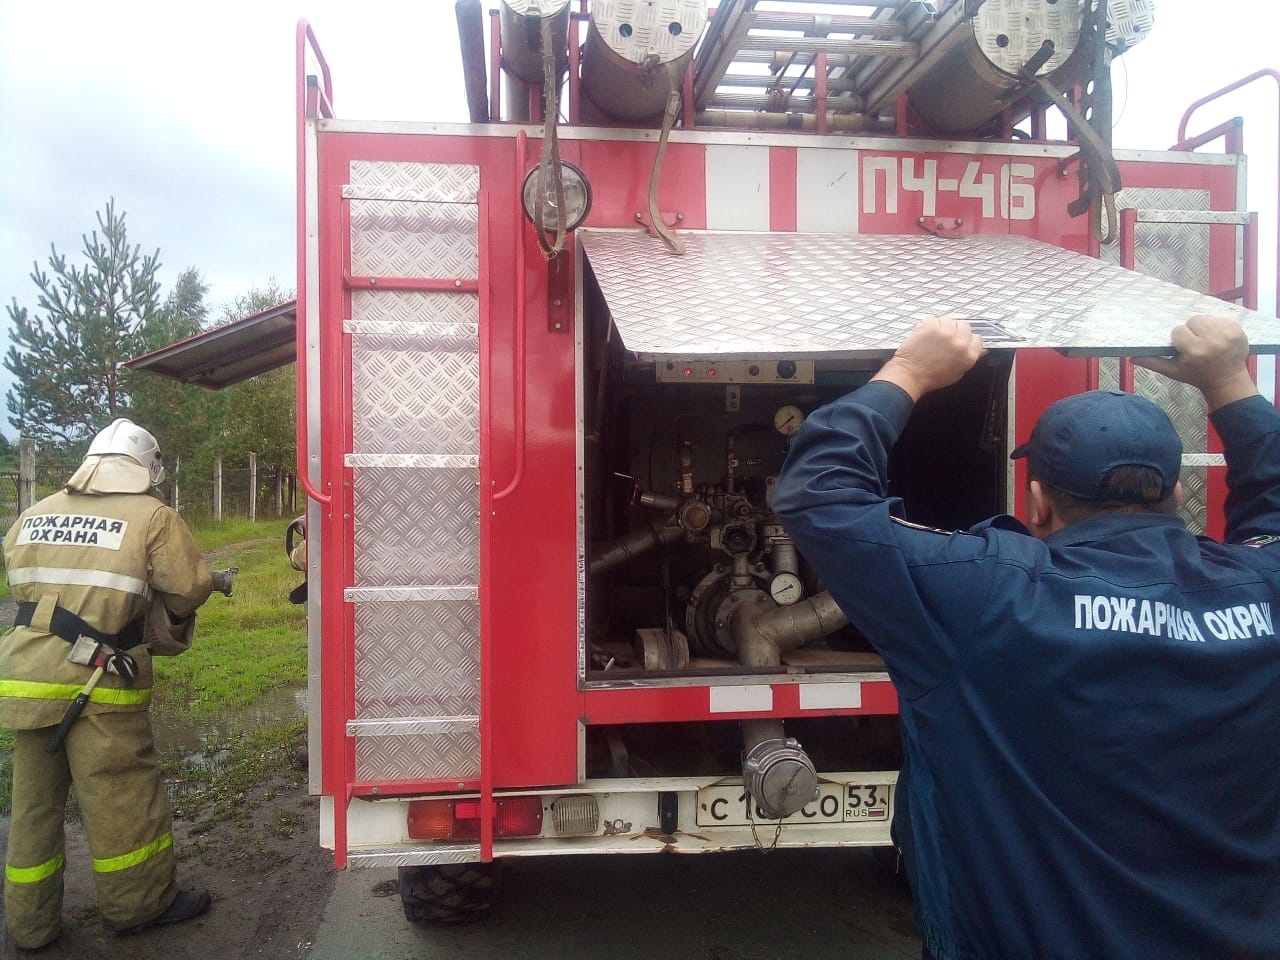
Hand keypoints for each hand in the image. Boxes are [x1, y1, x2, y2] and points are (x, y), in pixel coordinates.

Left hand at [872, 317, 985, 400]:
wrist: (909, 375)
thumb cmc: (931, 378)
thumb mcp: (957, 373)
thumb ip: (969, 357)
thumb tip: (979, 349)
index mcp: (969, 355)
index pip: (977, 338)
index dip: (968, 339)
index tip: (960, 341)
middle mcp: (960, 341)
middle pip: (965, 326)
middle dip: (956, 331)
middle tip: (945, 339)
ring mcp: (945, 332)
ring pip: (949, 320)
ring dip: (943, 326)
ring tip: (933, 337)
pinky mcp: (931, 325)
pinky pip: (934, 319)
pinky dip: (930, 325)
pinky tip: (925, 335)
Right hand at [1133, 315, 1255, 409]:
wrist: (1227, 380)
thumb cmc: (1197, 375)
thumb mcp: (1173, 372)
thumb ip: (1153, 363)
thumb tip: (1131, 357)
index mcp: (1195, 351)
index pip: (1179, 330)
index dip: (1180, 338)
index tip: (1184, 347)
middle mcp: (1212, 341)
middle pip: (1194, 320)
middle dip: (1192, 329)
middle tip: (1196, 341)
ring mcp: (1227, 334)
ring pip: (1207, 317)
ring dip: (1205, 326)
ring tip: (1207, 339)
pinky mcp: (1238, 329)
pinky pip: (1221, 318)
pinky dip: (1217, 325)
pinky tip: (1218, 337)